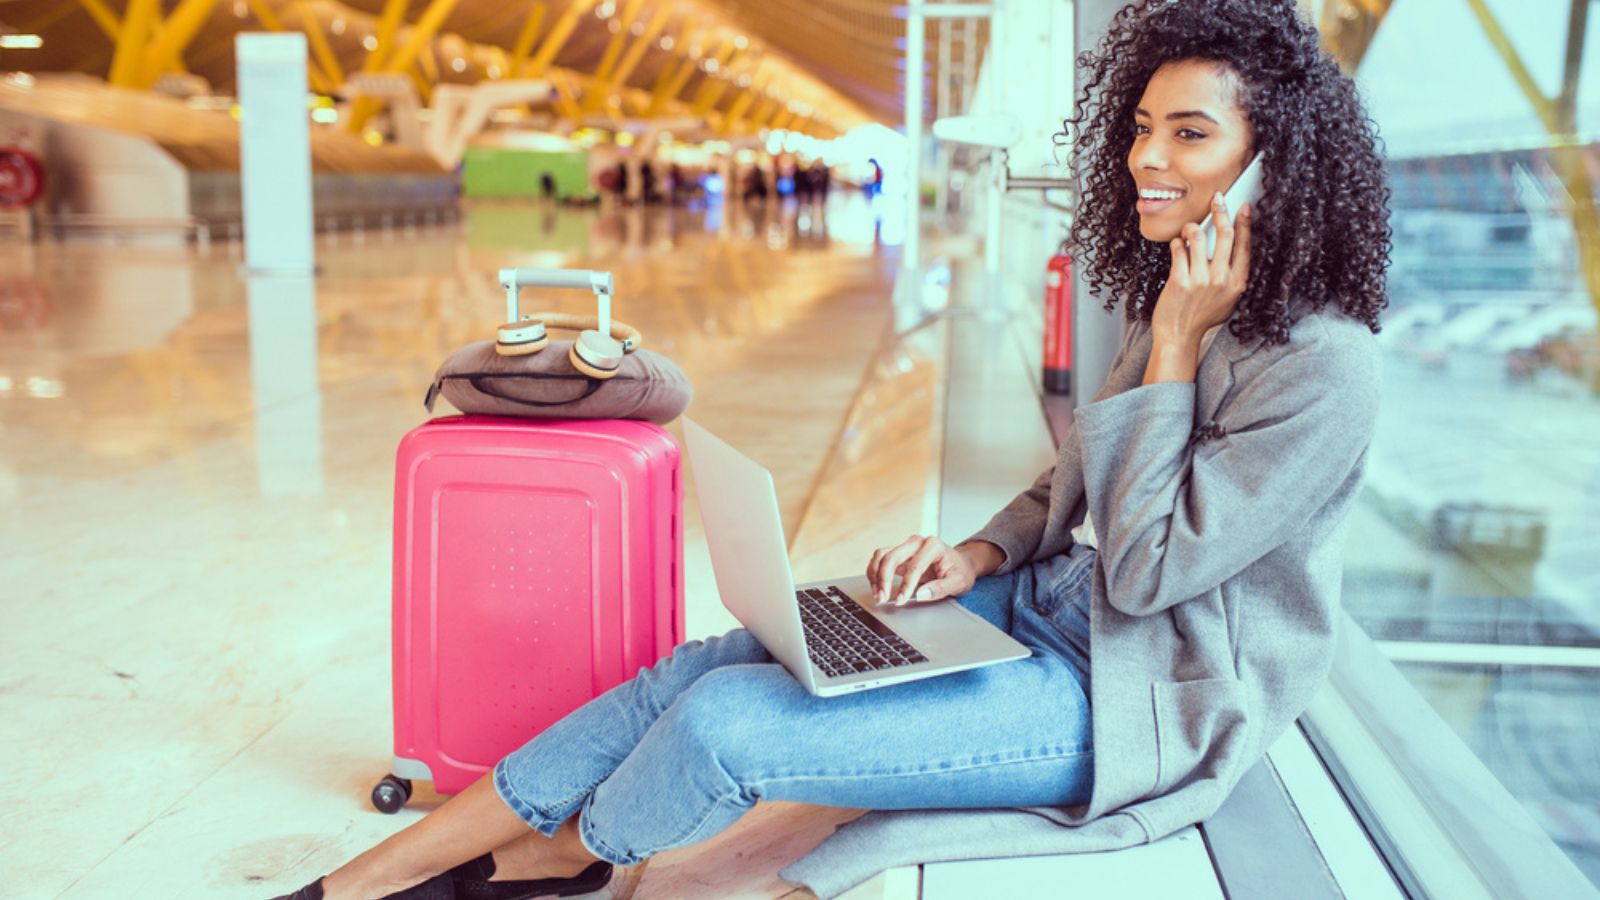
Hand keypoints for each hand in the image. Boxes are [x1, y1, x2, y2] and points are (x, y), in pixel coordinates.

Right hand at [866, 535, 977, 606]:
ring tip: (878, 594)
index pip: (914, 566)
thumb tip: (920, 595)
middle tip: (882, 598)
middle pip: (892, 556)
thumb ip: (941, 589)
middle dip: (884, 579)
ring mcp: (906, 546)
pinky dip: (875, 573)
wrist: (959, 564)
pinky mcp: (899, 553)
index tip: (901, 601)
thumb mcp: (958, 583)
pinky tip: (877, 587)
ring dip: (875, 575)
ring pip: (881, 555)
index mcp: (933, 546)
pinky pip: (880, 559)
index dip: (906, 585)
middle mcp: (917, 542)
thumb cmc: (959, 572)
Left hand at [1151, 194, 1252, 344]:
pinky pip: (1179, 248)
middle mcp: (1222, 280)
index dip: (1245, 223)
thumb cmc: (1202, 317)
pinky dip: (1177, 243)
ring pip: (1198, 236)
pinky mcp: (1180, 281)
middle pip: (1225, 234)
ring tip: (1188, 231)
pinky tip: (1177, 246)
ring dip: (1192, 228)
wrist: (1179, 336)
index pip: (1245, 246)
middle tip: (1217, 198)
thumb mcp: (1228, 299)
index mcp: (1237, 283)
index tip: (1244, 206)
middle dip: (1220, 211)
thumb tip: (1230, 243)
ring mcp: (1200, 280)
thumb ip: (1231, 275)